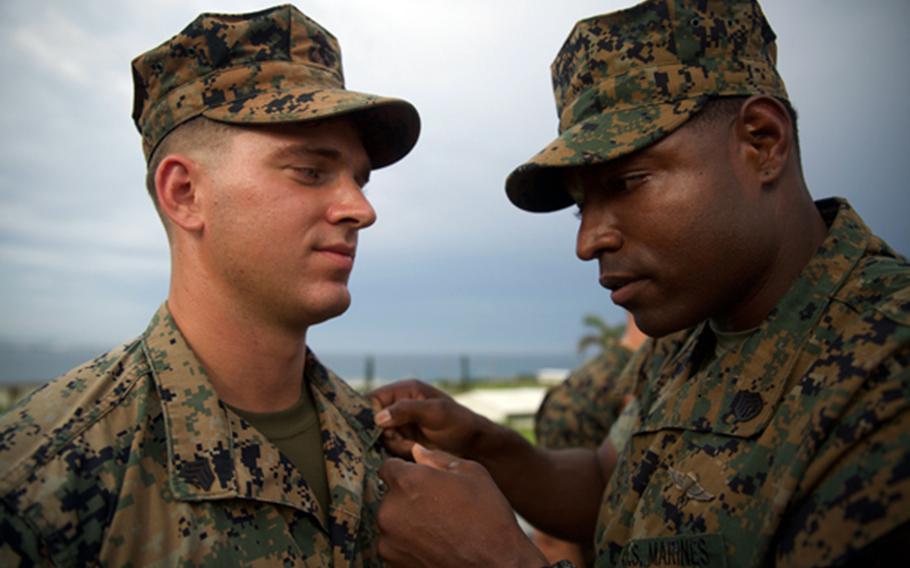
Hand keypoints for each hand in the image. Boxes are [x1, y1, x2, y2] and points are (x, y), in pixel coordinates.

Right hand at [371, 380, 492, 458]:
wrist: (474, 447)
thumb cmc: (458, 423)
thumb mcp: (435, 412)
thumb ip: (407, 410)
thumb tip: (378, 416)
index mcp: (405, 391)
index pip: (374, 398)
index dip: (368, 411)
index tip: (375, 426)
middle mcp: (400, 406)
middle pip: (373, 420)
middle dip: (385, 432)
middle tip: (401, 438)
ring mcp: (401, 425)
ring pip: (380, 437)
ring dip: (395, 444)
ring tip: (414, 445)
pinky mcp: (404, 441)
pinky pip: (390, 448)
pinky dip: (400, 451)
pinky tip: (415, 450)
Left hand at [377, 444, 546, 567]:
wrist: (495, 564)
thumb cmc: (488, 517)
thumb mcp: (472, 473)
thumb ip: (438, 459)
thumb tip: (417, 451)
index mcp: (408, 481)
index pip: (388, 467)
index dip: (405, 472)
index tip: (421, 482)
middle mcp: (390, 509)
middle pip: (390, 496)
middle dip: (408, 498)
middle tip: (438, 507)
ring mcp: (389, 539)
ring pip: (392, 522)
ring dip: (407, 522)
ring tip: (439, 529)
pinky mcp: (391, 562)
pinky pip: (395, 545)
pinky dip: (408, 544)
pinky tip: (435, 546)